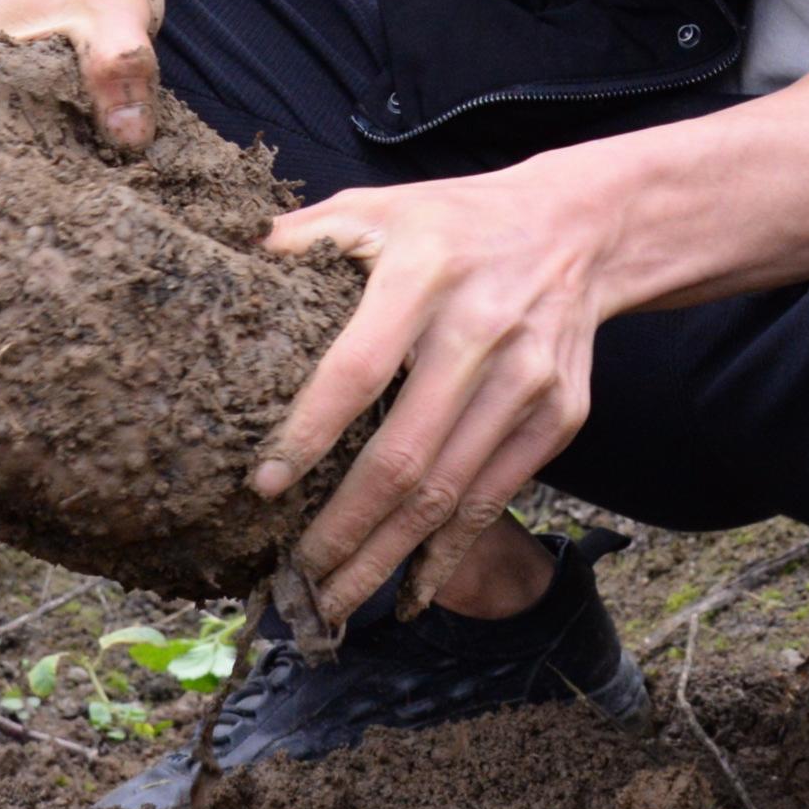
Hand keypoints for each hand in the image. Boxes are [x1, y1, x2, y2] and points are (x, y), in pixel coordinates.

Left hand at [254, 155, 621, 626]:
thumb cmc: (455, 223)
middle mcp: (481, 330)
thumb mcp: (382, 206)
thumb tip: (228, 266)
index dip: (310, 433)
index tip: (265, 488)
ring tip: (333, 601)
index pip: (358, 369)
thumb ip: (306, 234)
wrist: (580, 229)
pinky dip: (450, 554)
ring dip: (387, 557)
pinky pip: (494, 500)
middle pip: (405, 455)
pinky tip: (409, 590)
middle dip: (344, 529)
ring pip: (448, 493)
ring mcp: (527, 380)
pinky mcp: (558, 416)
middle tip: (294, 578)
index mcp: (424, 273)